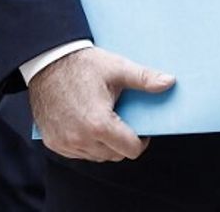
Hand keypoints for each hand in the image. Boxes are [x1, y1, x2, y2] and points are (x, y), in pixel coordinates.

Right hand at [29, 46, 173, 161]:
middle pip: (114, 155)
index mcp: (98, 124)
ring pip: (96, 156)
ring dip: (105, 145)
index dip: (141, 141)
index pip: (130, 150)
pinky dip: (87, 144)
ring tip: (107, 121)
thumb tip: (170, 82)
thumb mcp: (118, 69)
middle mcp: (79, 139)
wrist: (48, 62)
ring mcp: (63, 142)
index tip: (142, 129)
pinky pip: (77, 153)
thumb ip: (145, 78)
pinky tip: (89, 125)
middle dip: (123, 142)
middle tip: (124, 121)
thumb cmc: (84, 64)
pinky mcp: (52, 142)